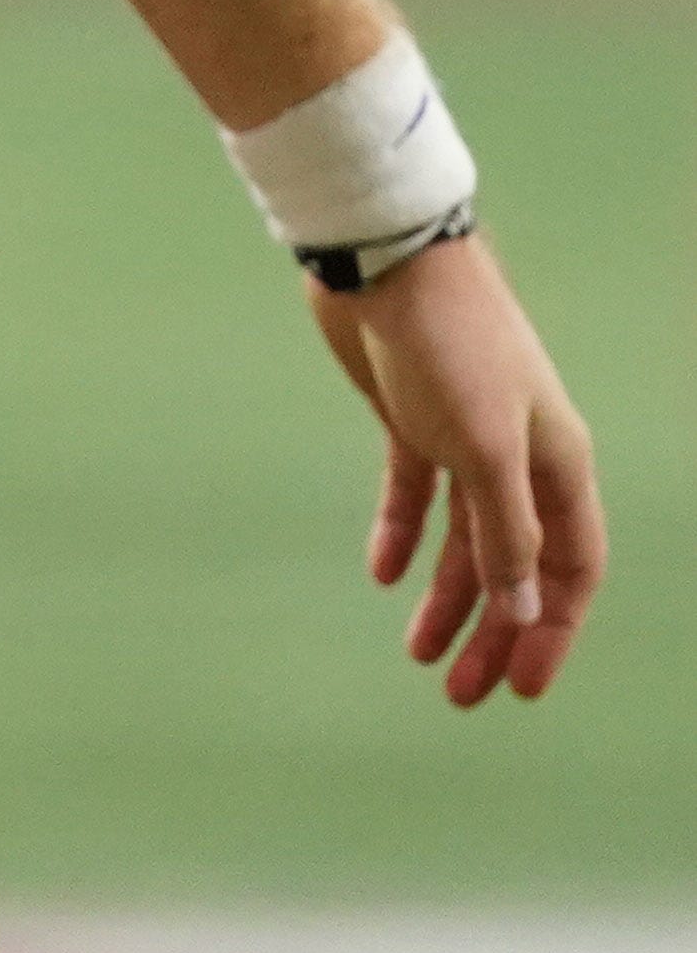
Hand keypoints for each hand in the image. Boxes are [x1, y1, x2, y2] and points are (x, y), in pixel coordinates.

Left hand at [308, 228, 603, 704]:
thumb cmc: (451, 342)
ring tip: (418, 654)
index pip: (572, 568)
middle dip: (495, 632)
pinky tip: (381, 573)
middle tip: (460, 694)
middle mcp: (519, 456)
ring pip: (465, 538)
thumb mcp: (487, 444)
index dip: (551, 629)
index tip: (523, 688)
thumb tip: (521, 607)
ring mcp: (463, 437)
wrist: (386, 259)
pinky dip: (401, 534)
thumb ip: (506, 527)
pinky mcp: (411, 418)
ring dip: (448, 596)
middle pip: (515, 565)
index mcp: (557, 463)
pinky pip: (413, 493)